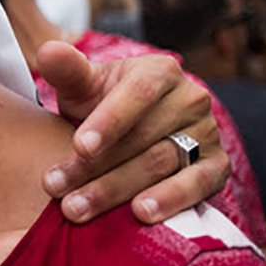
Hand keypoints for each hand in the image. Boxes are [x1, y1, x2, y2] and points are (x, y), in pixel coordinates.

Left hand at [37, 42, 228, 223]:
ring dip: (116, 189)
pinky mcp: (217, 167)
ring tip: (77, 209)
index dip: (109, 121)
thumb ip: (67, 70)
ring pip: (161, 163)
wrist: (133, 128)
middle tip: (57, 188)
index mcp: (160, 71)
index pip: (137, 93)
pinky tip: (141, 214)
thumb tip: (49, 51)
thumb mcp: (84, 85)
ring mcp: (208, 133)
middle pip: (143, 137)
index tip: (79, 147)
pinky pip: (197, 185)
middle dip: (95, 167)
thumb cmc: (103, 102)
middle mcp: (191, 98)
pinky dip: (171, 200)